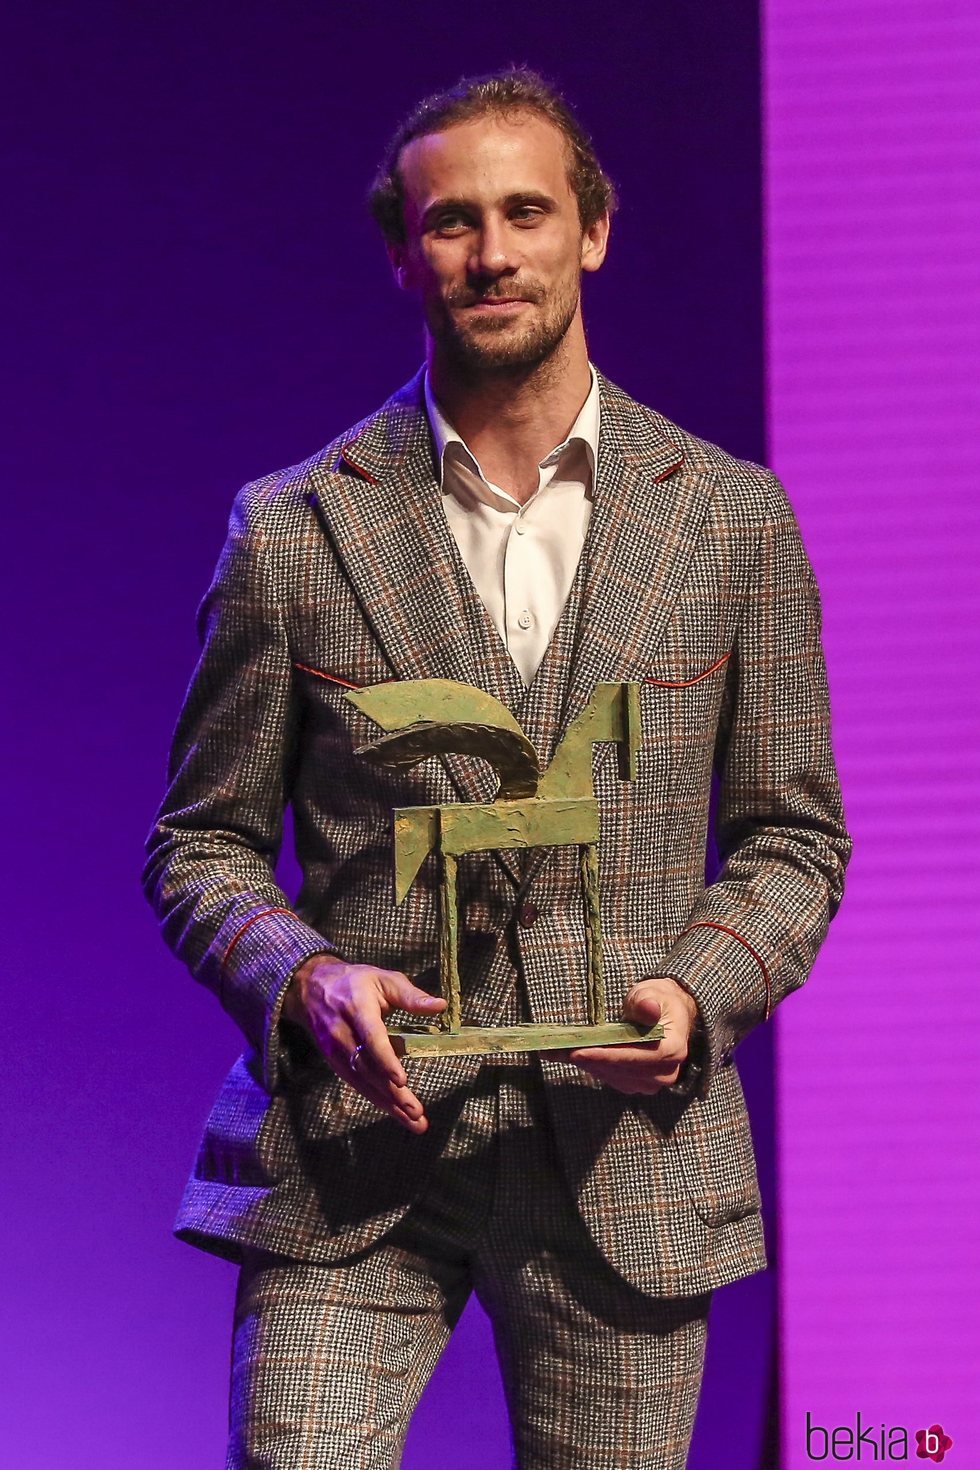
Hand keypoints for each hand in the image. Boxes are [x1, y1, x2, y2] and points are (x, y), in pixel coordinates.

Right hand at [282, 955, 445, 1132]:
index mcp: (357, 1009)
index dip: (386, 1060)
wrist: (311, 988)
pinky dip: (377, 1099)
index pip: (372, 1038)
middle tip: (416, 1113)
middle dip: (393, 1094)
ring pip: (363, 1081)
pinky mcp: (335, 1062)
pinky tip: (395, 1112)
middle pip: (369, 1068)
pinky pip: (357, 1083)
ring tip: (413, 1121)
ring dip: (388, 1104)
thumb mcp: (383, 979)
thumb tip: (439, 1006)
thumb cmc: (355, 981)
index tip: (402, 1080)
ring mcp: (336, 1051)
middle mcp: (343, 1034)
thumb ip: (410, 995)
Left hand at [558, 976, 698, 1094]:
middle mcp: (665, 1073)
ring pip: (612, 1076)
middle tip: (557, 1049)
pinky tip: (568, 1055)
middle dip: (588, 1058)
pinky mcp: (636, 1084)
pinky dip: (590, 1065)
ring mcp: (651, 1082)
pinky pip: (610, 1077)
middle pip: (621, 1069)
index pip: (637, 1057)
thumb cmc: (657, 1000)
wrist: (665, 1013)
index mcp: (673, 1050)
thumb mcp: (652, 993)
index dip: (607, 1055)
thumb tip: (648, 1009)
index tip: (579, 1052)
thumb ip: (646, 1002)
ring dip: (584, 1063)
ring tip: (556, 1051)